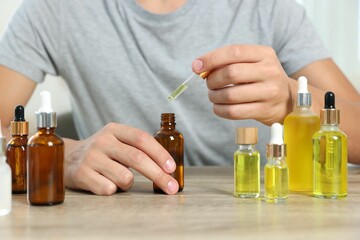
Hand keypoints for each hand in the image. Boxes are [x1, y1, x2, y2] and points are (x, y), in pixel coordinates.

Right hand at [64, 123, 178, 194]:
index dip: (159, 153)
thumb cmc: (101, 152)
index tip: (171, 168)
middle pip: (137, 158)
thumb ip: (137, 148)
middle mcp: (102, 141)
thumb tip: (167, 166)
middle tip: (171, 188)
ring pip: (124, 177)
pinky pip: (108, 189)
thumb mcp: (116, 141)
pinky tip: (104, 183)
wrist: (66, 158)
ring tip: (119, 179)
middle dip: (158, 175)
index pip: (141, 139)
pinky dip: (113, 190)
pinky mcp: (81, 175)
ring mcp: (90, 158)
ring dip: (129, 184)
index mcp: (114, 130)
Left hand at [192, 44, 295, 125]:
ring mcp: (269, 92)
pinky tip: (218, 107)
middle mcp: (269, 71)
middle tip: (209, 84)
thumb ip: (228, 61)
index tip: (196, 66)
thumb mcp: (252, 62)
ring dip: (214, 96)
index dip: (211, 59)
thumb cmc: (261, 78)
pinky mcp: (265, 110)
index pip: (234, 52)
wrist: (287, 99)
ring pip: (230, 95)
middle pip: (231, 73)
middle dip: (212, 79)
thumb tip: (199, 67)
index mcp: (265, 54)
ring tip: (213, 95)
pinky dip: (220, 110)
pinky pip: (234, 112)